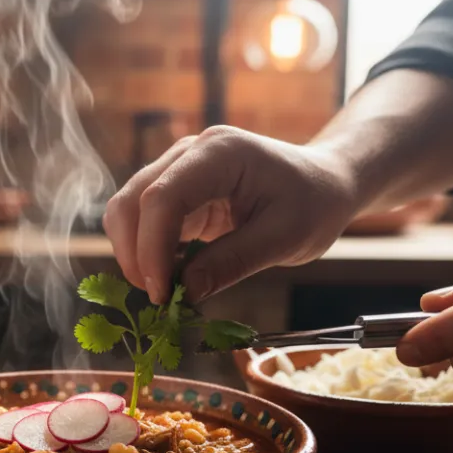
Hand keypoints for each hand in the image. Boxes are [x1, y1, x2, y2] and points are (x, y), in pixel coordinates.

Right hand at [102, 126, 358, 303]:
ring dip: (135, 255)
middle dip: (134, 254)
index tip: (161, 294)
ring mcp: (179, 170)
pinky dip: (147, 253)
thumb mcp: (284, 238)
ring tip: (165, 291)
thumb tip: (184, 293)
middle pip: (132, 200)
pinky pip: (144, 222)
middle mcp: (189, 154)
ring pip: (128, 211)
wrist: (324, 184)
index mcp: (220, 153)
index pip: (163, 197)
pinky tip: (171, 277)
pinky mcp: (177, 192)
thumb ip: (233, 262)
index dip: (152, 248)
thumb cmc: (314, 204)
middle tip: (158, 299)